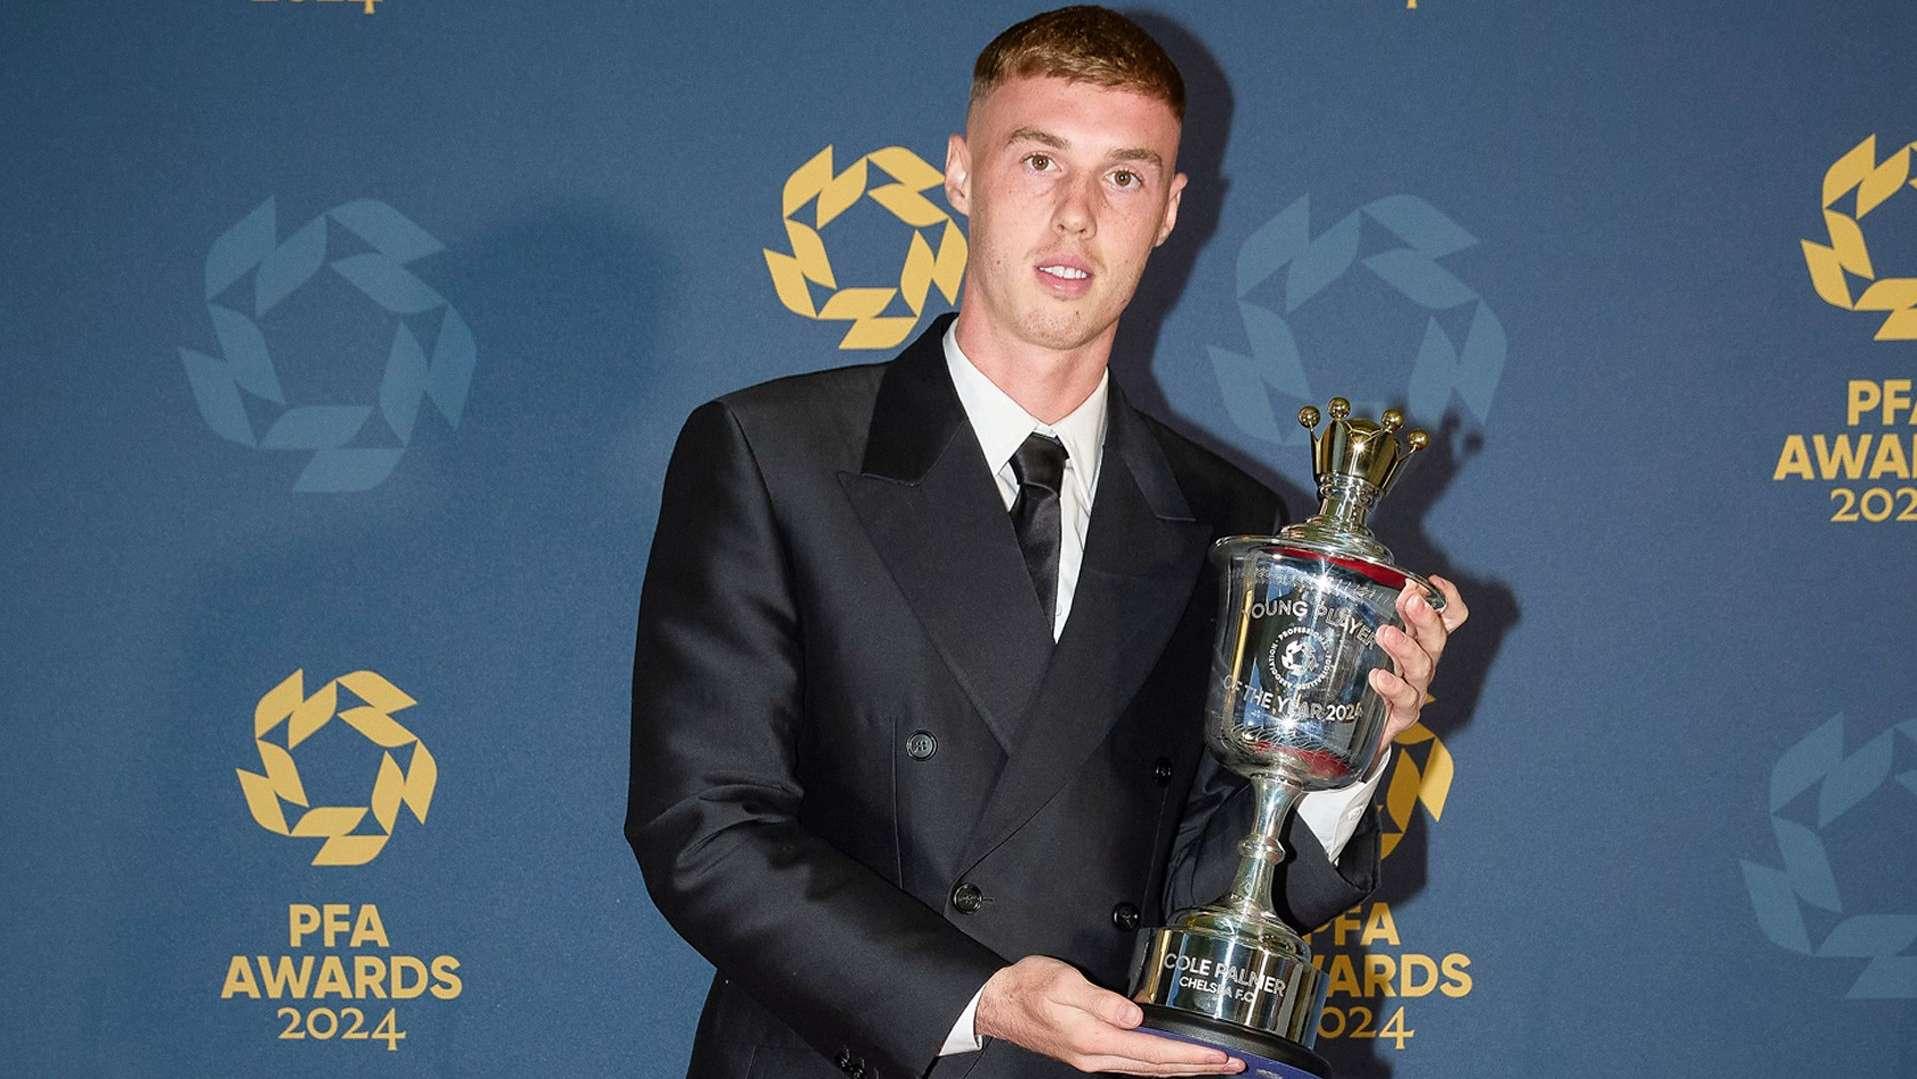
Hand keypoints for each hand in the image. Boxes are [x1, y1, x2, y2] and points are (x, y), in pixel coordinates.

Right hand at [975, 956, 1242, 1074]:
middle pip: (1157, 1068)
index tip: (1220, 1056)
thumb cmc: (1028, 987)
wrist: (998, 1003)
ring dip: (1184, 1070)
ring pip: (1149, 1071)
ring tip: (1215, 1067)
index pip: (1153, 1052)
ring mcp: (1094, 1059)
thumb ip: (1100, 1000)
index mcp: (1093, 1039)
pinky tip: (1173, 1063)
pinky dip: (1162, 1067)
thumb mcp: (1062, 983)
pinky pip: (1136, 1066)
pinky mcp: (1092, 1054)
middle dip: (1198, 1068)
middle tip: (1234, 1065)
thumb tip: (1134, 1016)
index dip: (1190, 1055)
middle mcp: (1097, 1057)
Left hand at [1369, 575, 1469, 753]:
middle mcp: (1423, 662)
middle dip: (1425, 617)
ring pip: (1422, 666)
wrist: (1357, 729)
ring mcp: (1416, 688)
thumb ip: (1372, 616)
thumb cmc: (1365, 678)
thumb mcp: (1368, 642)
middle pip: (1437, 637)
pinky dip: (1393, 687)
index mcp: (1419, 639)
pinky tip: (1377, 677)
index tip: (1431, 582)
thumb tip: (1362, 582)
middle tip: (1410, 600)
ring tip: (1385, 634)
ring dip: (1406, 647)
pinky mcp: (1404, 714)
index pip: (1448, 617)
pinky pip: (1406, 700)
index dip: (1448, 599)